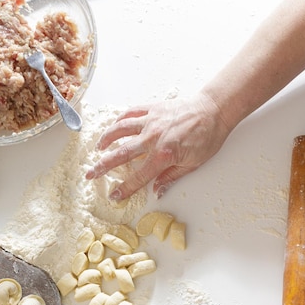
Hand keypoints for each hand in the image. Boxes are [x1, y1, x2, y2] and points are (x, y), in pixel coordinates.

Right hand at [85, 90, 230, 199]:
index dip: (125, 189)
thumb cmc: (207, 138)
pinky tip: (114, 126)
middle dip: (103, 166)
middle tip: (90, 174)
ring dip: (106, 139)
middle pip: (121, 154)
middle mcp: (153, 138)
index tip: (114, 195)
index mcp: (163, 155)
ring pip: (120, 130)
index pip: (139, 177)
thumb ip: (170, 177)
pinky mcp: (152, 108)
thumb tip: (156, 191)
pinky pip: (130, 113)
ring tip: (98, 148)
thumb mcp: (192, 164)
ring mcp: (151, 121)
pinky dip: (119, 120)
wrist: (214, 112)